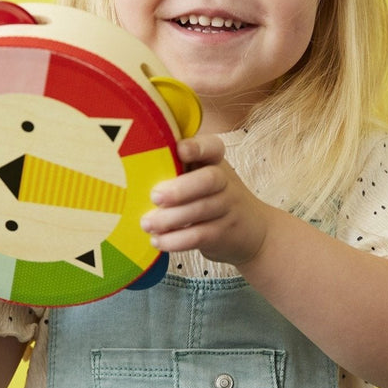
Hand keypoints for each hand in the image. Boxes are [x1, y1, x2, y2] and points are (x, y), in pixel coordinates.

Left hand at [140, 134, 269, 266]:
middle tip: (155, 197)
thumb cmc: (216, 198)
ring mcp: (227, 208)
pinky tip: (158, 241)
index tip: (179, 150)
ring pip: (201, 210)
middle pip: (210, 179)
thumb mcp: (204, 177)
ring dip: (171, 218)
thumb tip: (133, 171)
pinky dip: (177, 240)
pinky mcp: (224, 233)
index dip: (197, 147)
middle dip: (181, 188)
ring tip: (147, 224)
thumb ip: (179, 169)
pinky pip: (200, 235)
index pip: (213, 147)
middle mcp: (225, 182)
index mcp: (216, 162)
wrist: (255, 232)